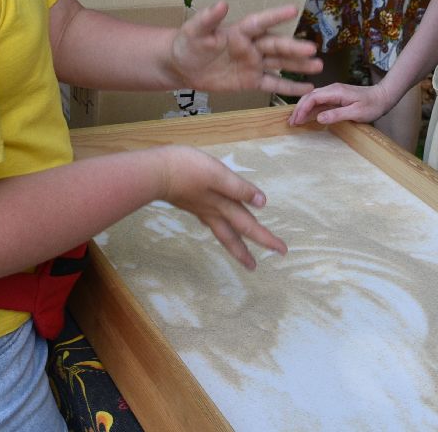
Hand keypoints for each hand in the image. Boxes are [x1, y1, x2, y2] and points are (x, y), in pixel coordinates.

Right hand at [157, 145, 285, 268]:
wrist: (155, 172)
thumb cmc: (187, 169)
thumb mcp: (217, 174)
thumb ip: (239, 188)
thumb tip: (262, 203)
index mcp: (222, 207)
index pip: (248, 225)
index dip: (265, 237)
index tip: (282, 251)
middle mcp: (212, 212)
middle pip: (233, 236)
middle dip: (245, 251)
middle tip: (254, 268)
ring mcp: (200, 209)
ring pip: (221, 232)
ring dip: (233, 244)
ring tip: (240, 254)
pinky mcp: (190, 202)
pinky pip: (210, 220)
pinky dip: (218, 226)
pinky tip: (215, 223)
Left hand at [169, 1, 320, 96]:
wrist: (182, 66)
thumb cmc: (188, 43)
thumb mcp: (195, 30)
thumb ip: (208, 19)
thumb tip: (222, 4)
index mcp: (240, 31)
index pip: (260, 22)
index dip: (275, 16)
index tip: (293, 9)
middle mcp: (251, 46)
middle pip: (276, 46)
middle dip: (293, 48)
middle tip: (312, 49)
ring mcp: (253, 64)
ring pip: (280, 64)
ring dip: (298, 65)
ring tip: (318, 66)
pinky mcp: (251, 81)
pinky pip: (273, 84)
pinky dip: (290, 87)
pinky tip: (307, 88)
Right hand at [288, 81, 393, 126]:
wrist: (383, 97)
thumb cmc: (372, 105)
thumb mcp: (356, 112)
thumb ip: (337, 114)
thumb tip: (319, 118)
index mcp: (335, 91)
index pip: (313, 98)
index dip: (302, 109)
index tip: (296, 121)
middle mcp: (332, 89)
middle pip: (309, 97)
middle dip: (298, 109)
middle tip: (291, 122)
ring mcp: (333, 93)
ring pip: (312, 98)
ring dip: (303, 108)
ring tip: (295, 121)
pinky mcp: (335, 97)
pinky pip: (319, 102)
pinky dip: (310, 109)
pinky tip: (306, 116)